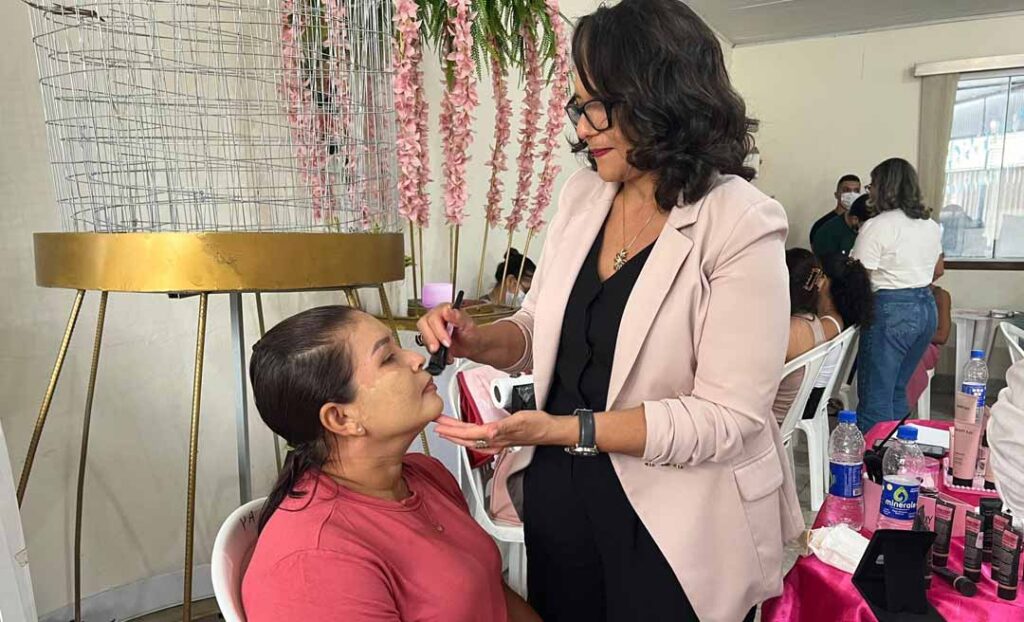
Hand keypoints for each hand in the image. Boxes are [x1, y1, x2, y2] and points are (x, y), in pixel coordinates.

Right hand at [415, 304, 479, 361]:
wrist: (473, 346)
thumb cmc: (472, 333)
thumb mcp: (468, 325)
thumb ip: (457, 317)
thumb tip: (447, 310)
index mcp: (444, 309)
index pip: (434, 316)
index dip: (438, 330)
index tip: (447, 341)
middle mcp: (436, 317)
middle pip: (424, 324)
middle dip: (433, 338)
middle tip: (445, 346)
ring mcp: (431, 328)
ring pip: (423, 335)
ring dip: (433, 346)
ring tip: (446, 352)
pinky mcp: (430, 339)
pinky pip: (426, 345)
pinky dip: (435, 352)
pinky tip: (446, 354)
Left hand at [433, 411, 575, 453]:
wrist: (550, 430)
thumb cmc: (538, 425)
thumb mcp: (522, 420)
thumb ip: (505, 427)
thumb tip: (490, 432)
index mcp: (496, 436)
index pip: (469, 434)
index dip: (453, 430)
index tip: (440, 426)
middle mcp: (494, 441)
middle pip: (466, 438)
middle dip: (450, 432)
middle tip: (437, 426)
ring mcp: (497, 441)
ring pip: (471, 440)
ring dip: (457, 434)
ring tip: (446, 429)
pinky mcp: (501, 438)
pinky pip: (479, 439)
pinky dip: (469, 436)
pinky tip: (467, 434)